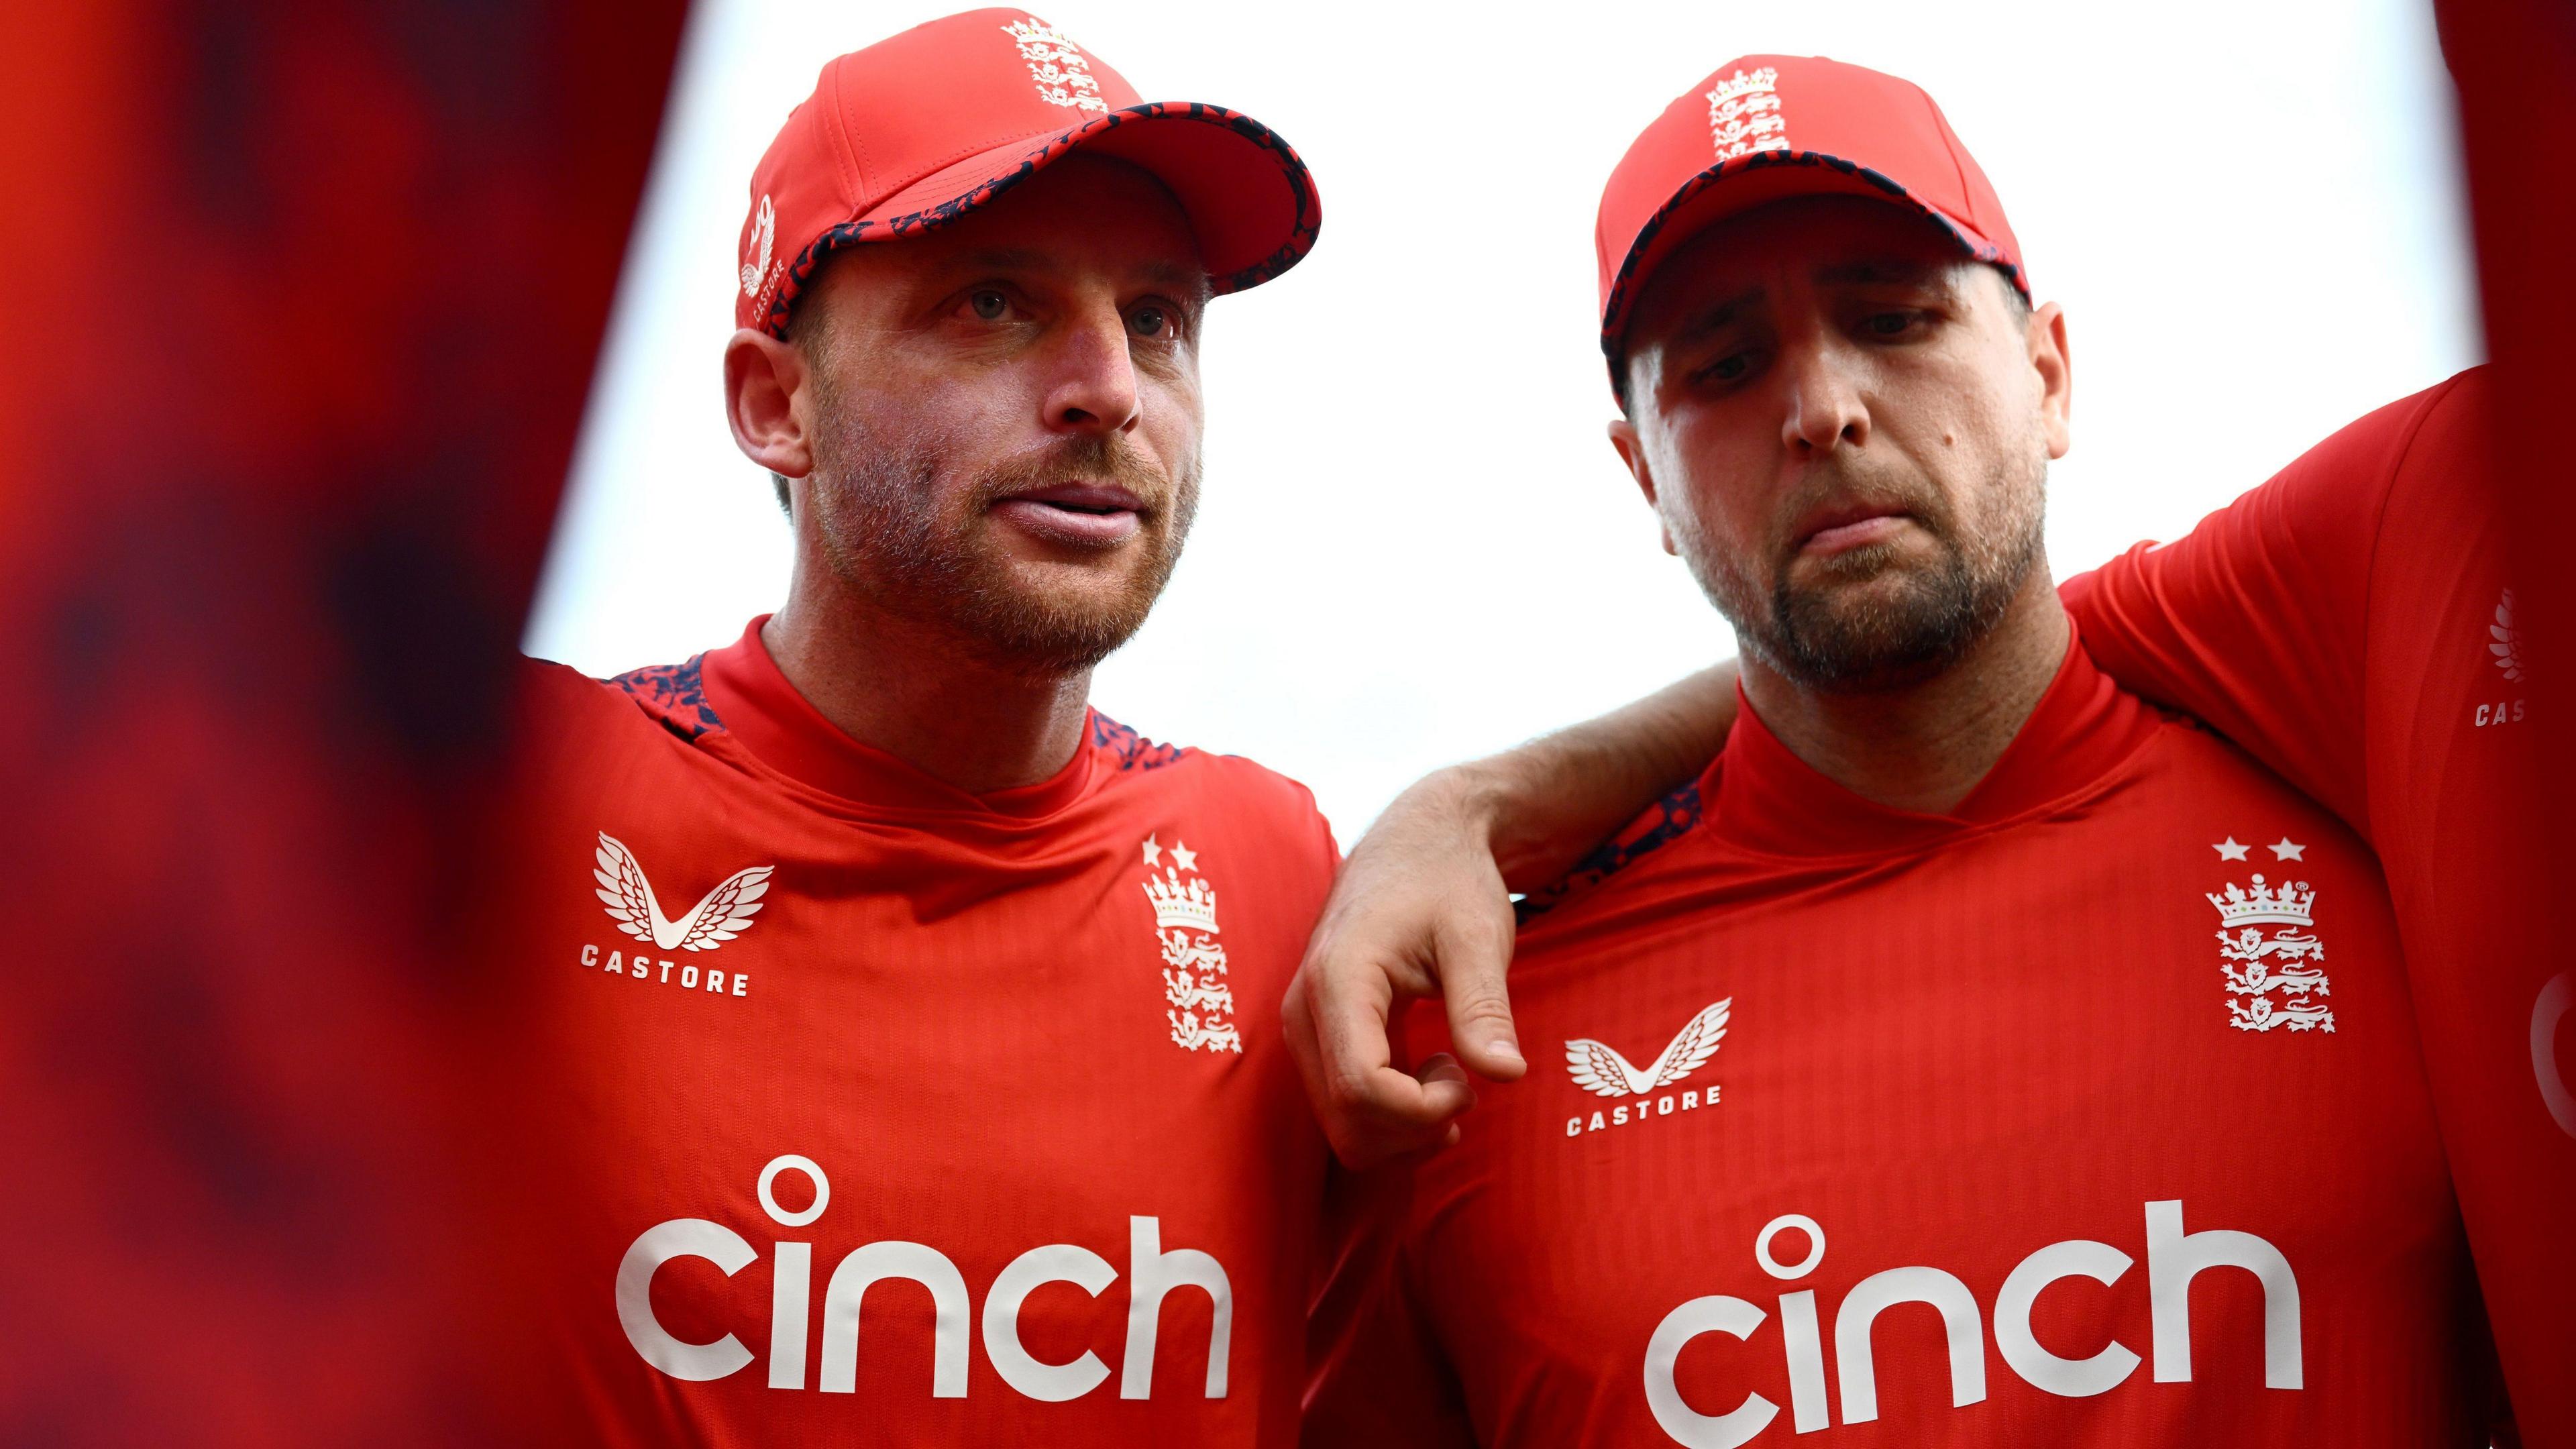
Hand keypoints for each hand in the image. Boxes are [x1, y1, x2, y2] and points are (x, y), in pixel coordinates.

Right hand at [1282, 768, 1526, 1167]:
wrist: (1419, 840)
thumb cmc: (1450, 879)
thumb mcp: (1478, 936)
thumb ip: (1484, 1006)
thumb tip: (1506, 1075)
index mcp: (1338, 980)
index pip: (1362, 1088)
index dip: (1423, 1109)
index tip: (1471, 1082)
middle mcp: (1305, 1009)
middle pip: (1345, 1121)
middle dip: (1413, 1129)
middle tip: (1466, 1086)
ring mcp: (1306, 1025)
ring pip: (1340, 1126)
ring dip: (1404, 1129)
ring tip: (1452, 1080)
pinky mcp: (1319, 1034)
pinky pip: (1343, 1107)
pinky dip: (1392, 1118)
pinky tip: (1434, 1080)